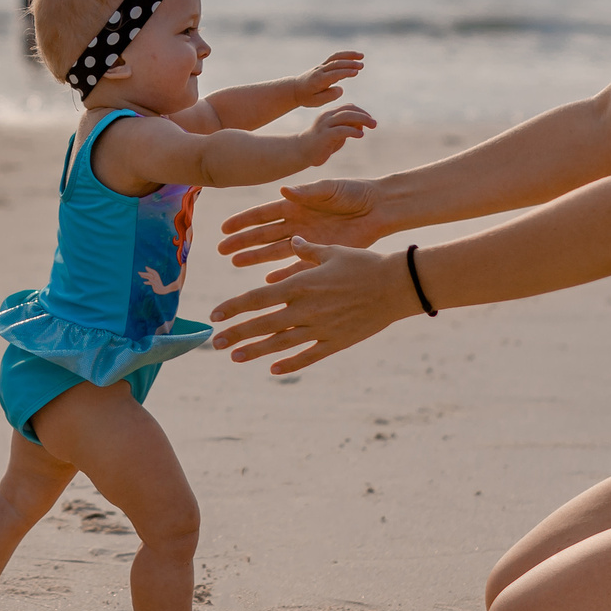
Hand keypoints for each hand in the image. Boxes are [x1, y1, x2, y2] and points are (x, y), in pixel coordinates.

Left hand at [209, 238, 414, 373]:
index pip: (256, 298)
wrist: (395, 286)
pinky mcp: (336, 341)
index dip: (233, 307)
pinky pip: (308, 356)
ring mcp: (320, 328)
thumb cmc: (364, 264)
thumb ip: (307, 251)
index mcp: (300, 285)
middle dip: (236, 333)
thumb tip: (292, 241)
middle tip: (215, 343)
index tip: (215, 315)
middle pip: (262, 323)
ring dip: (255, 350)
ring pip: (280, 343)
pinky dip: (290, 364)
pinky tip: (273, 369)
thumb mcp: (332, 251)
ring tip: (234, 357)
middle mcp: (305, 308)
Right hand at [217, 177, 384, 264]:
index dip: (243, 221)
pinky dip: (284, 273)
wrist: (379, 208)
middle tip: (222, 250)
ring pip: (276, 250)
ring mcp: (307, 239)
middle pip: (264, 234)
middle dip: (243, 241)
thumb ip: (306, 192)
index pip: (263, 213)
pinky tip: (269, 281)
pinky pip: (299, 266)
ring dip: (257, 257)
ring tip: (236, 263)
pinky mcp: (321, 253)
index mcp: (296, 204)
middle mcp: (297, 223)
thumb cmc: (354, 192)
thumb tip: (282, 190)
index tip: (224, 228)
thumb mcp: (329, 189)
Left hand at [292, 50, 364, 107]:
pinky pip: (335, 57)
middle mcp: (320, 71)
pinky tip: (356, 56)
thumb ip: (329, 96)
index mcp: (319, 80)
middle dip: (349, 64)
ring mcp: (322, 66)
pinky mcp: (324, 65)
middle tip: (362, 65)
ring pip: (335, 58)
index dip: (345, 72)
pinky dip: (345, 55)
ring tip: (361, 56)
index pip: (334, 74)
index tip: (356, 72)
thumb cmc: (306, 97)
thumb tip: (341, 89)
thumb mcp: (316, 101)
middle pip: (336, 64)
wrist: (295, 89)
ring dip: (349, 55)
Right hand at [299, 104, 375, 167]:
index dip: (361, 112)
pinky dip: (352, 131)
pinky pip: (341, 130)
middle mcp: (327, 116)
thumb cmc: (321, 143)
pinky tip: (360, 134)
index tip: (370, 120)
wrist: (302, 151)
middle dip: (364, 115)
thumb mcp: (337, 134)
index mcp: (330, 114)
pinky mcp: (325, 135)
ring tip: (372, 126)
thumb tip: (362, 125)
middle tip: (374, 123)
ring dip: (362, 120)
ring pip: (346, 116)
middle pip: (349, 110)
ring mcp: (325, 125)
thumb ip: (348, 128)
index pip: (348, 107)